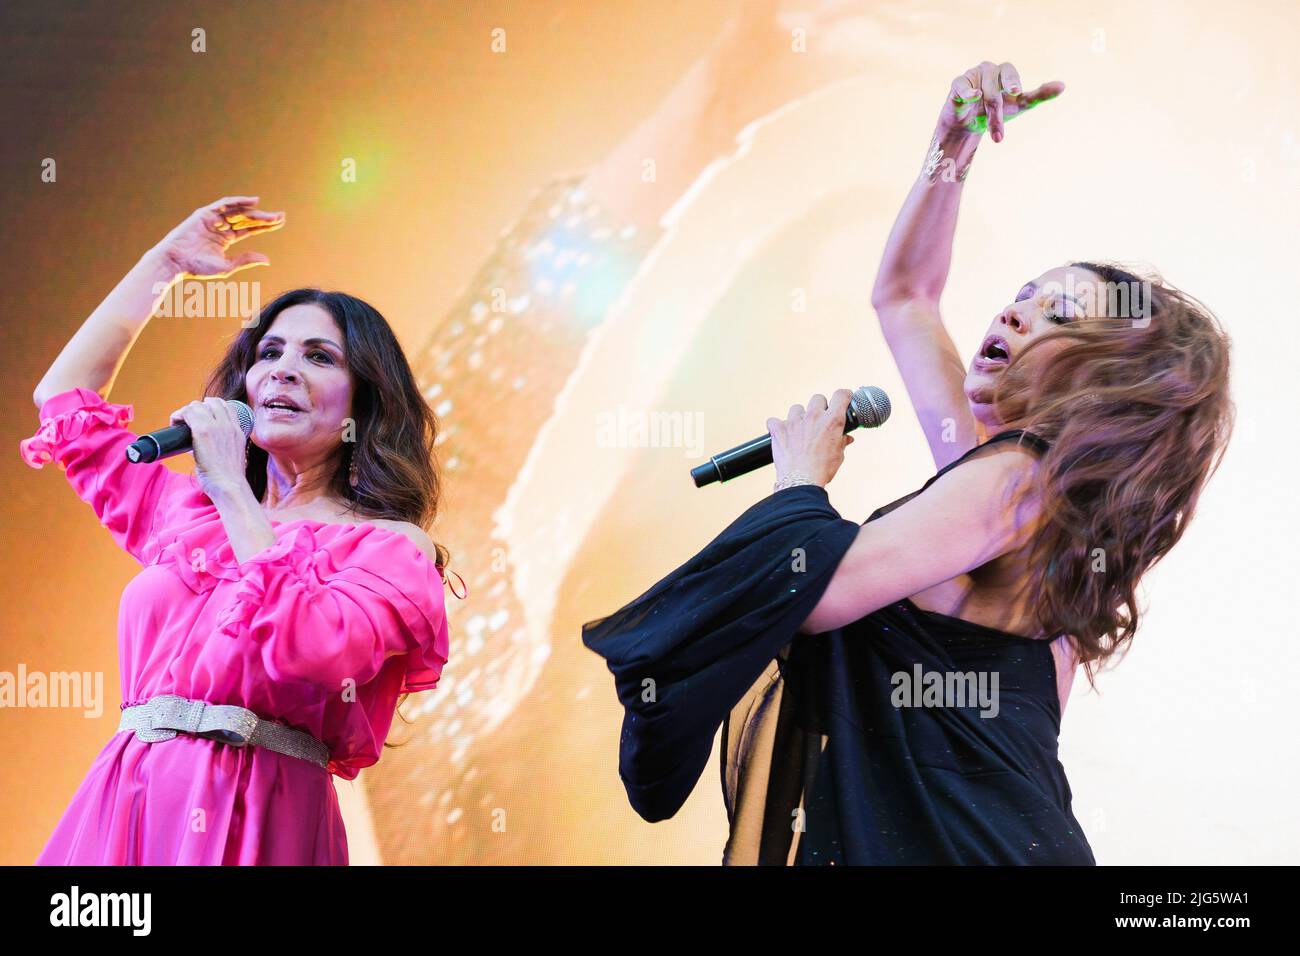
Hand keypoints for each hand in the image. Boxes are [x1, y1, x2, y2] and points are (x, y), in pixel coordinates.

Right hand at [153, 196, 284, 278]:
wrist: (175, 262)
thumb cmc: (198, 267)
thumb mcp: (228, 265)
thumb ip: (246, 260)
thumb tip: (268, 259)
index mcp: (226, 238)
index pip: (249, 229)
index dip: (265, 226)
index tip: (280, 223)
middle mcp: (220, 226)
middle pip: (247, 219)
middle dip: (264, 218)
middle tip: (281, 217)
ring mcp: (212, 219)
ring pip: (238, 212)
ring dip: (255, 211)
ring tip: (271, 214)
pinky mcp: (204, 213)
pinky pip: (224, 205)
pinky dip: (238, 201)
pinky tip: (254, 202)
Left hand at [168, 397, 251, 499]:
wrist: (229, 486)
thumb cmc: (229, 478)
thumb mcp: (235, 456)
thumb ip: (226, 446)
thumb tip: (209, 449)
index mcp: (238, 431)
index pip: (226, 407)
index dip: (212, 409)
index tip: (202, 420)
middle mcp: (228, 425)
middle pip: (212, 402)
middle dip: (198, 408)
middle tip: (189, 423)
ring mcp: (216, 426)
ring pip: (198, 405)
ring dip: (186, 411)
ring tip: (180, 423)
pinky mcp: (203, 431)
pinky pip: (188, 412)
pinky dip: (178, 416)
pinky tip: (174, 424)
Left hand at [766, 389, 855, 488]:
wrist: (801, 481)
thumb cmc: (822, 470)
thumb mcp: (838, 456)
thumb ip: (841, 442)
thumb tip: (847, 438)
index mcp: (832, 420)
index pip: (840, 395)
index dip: (843, 395)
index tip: (843, 398)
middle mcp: (813, 416)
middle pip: (817, 398)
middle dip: (819, 407)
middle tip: (818, 421)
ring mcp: (794, 421)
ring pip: (797, 408)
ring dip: (799, 417)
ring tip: (799, 432)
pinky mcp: (779, 429)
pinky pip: (774, 420)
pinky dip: (777, 427)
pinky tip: (781, 435)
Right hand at [937, 61, 1063, 142]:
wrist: (968, 126)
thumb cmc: (996, 112)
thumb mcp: (1020, 105)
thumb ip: (1040, 95)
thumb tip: (1063, 85)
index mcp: (1004, 72)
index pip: (1010, 73)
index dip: (1013, 81)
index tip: (1016, 93)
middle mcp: (988, 70)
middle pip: (995, 88)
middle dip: (998, 110)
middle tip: (1001, 129)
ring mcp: (971, 75)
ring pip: (982, 91)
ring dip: (987, 113)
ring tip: (994, 135)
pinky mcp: (957, 83)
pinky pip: (962, 85)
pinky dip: (967, 92)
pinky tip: (974, 97)